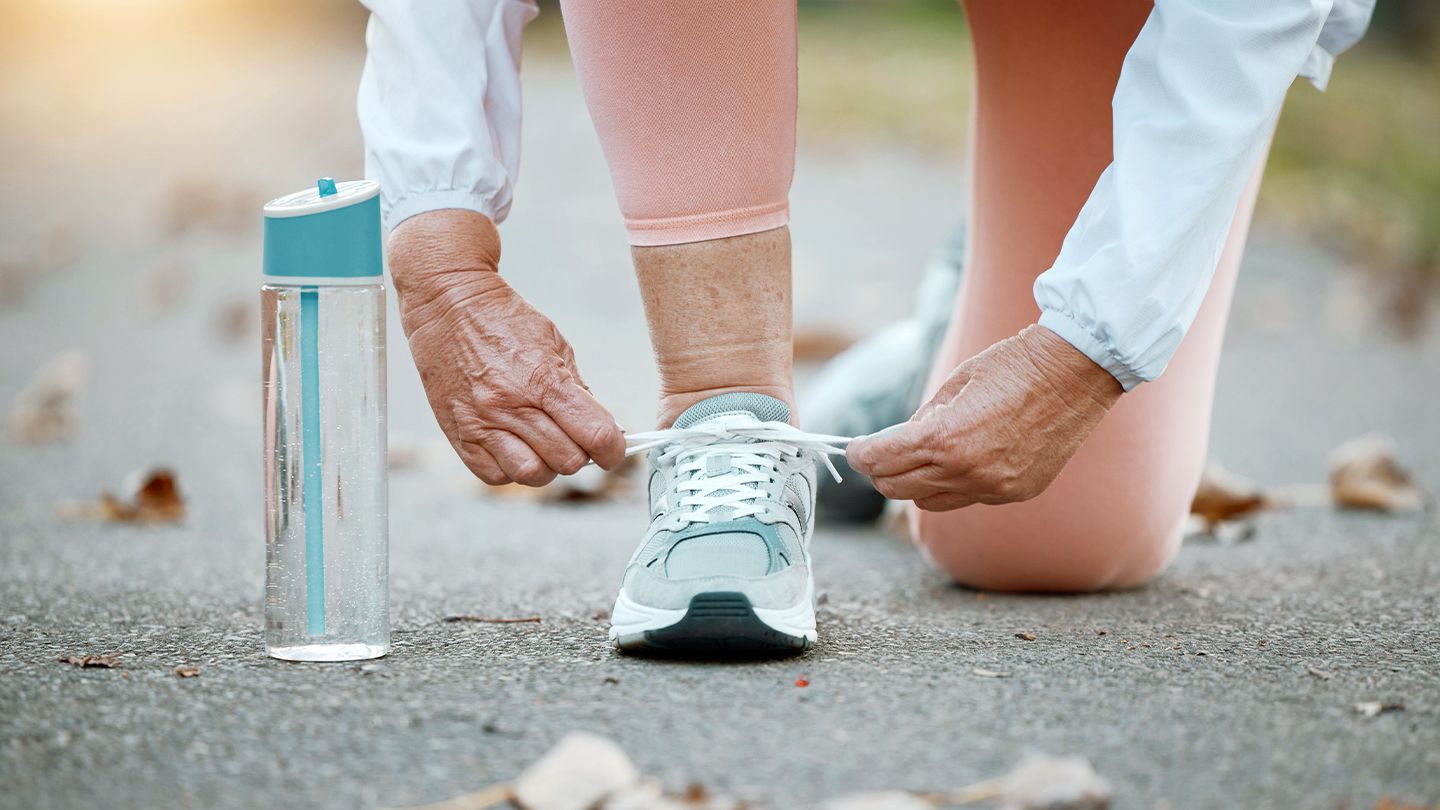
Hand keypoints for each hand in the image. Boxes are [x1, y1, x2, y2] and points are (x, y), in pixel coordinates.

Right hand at [389, 210, 625, 485]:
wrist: (448, 305)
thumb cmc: (504, 321)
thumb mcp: (555, 345)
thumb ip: (579, 391)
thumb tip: (604, 431)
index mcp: (543, 379)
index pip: (596, 436)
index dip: (614, 450)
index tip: (613, 447)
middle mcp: (512, 405)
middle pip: (568, 461)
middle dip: (581, 454)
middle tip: (574, 437)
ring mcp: (483, 423)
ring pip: (533, 475)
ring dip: (546, 466)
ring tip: (543, 444)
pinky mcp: (459, 435)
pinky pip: (495, 476)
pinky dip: (511, 469)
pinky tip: (515, 446)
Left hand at [846, 324, 1121, 510]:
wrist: (1075, 372)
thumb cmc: (1012, 365)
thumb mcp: (953, 385)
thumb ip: (921, 421)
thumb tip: (894, 445)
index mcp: (944, 439)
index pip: (879, 461)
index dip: (860, 455)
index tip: (855, 449)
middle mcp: (966, 472)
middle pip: (897, 489)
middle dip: (880, 471)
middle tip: (878, 454)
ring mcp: (993, 488)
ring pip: (930, 502)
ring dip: (915, 483)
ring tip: (920, 457)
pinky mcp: (1016, 494)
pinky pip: (968, 499)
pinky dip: (955, 484)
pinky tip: (965, 458)